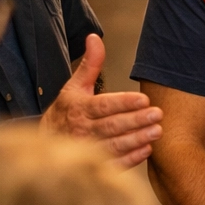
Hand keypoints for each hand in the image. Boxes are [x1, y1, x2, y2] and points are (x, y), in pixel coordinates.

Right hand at [41, 34, 162, 167]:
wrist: (46, 145)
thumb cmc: (67, 112)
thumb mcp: (75, 86)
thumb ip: (90, 64)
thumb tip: (95, 37)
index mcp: (78, 109)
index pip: (103, 105)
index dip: (123, 103)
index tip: (144, 99)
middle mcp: (81, 130)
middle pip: (111, 126)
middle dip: (135, 120)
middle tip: (157, 114)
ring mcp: (87, 150)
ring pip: (113, 146)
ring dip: (136, 139)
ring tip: (157, 131)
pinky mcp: (94, 167)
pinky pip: (113, 164)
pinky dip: (130, 159)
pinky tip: (147, 149)